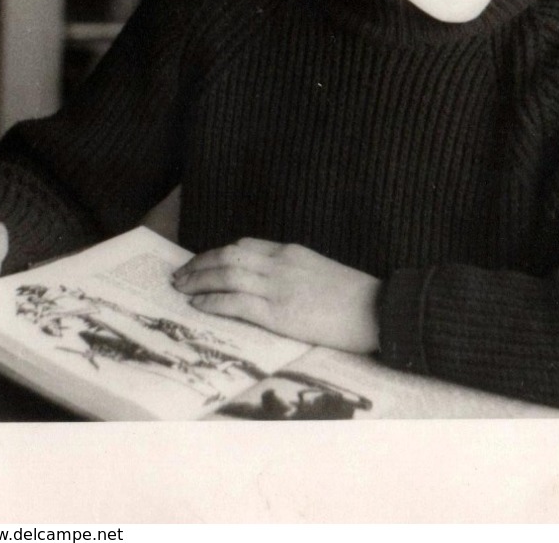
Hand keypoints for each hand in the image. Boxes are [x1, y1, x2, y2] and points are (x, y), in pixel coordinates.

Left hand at [173, 238, 380, 353]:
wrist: (377, 310)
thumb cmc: (355, 297)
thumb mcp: (321, 272)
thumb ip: (294, 271)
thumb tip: (270, 283)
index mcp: (291, 252)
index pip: (245, 245)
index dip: (218, 252)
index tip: (202, 261)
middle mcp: (281, 264)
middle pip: (229, 255)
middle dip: (200, 263)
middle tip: (180, 273)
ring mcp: (279, 287)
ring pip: (227, 275)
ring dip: (198, 280)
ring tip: (180, 287)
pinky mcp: (279, 313)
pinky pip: (236, 303)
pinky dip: (213, 302)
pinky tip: (199, 305)